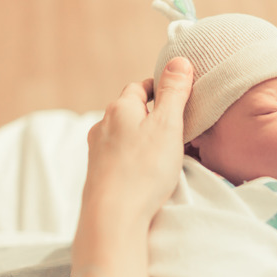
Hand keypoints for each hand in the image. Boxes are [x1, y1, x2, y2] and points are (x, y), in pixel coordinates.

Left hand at [82, 57, 192, 226]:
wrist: (114, 215)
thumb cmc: (144, 169)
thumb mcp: (168, 125)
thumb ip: (174, 93)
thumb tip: (179, 61)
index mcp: (120, 108)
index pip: (139, 87)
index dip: (158, 88)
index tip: (174, 94)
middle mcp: (103, 125)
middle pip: (129, 110)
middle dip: (149, 113)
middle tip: (173, 122)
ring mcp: (98, 151)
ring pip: (122, 134)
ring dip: (140, 136)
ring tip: (161, 149)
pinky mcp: (99, 174)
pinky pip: (118, 156)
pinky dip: (132, 157)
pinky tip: (145, 170)